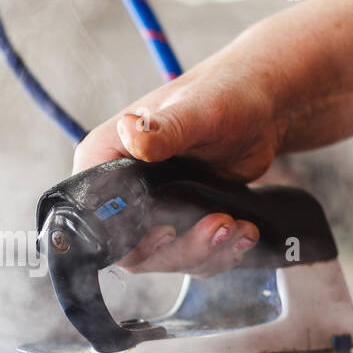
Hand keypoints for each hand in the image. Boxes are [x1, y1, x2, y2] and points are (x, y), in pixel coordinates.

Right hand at [73, 60, 282, 276]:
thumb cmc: (223, 94)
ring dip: (206, 252)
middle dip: (178, 248)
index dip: (123, 235)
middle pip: (130, 250)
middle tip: (219, 225)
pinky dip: (222, 253)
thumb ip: (163, 130)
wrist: (260, 109)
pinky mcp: (180, 224)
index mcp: (106, 157)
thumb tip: (130, 132)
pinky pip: (193, 258)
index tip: (165, 231)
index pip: (92, 214)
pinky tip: (244, 233)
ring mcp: (151, 211)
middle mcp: (121, 190)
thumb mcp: (195, 110)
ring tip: (237, 226)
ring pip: (165, 258)